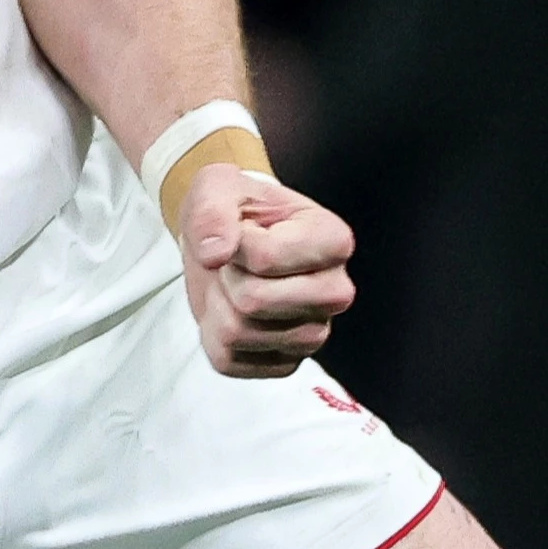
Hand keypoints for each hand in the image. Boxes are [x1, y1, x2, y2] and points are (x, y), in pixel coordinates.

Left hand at [178, 162, 353, 375]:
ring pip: (239, 333)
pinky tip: (231, 310)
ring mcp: (314, 333)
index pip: (263, 258)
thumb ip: (211, 209)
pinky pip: (229, 360)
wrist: (226, 238)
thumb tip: (214, 253)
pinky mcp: (286, 362)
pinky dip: (212, 334)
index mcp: (333, 241)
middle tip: (235, 261)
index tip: (243, 231)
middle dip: (226, 276)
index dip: (234, 243)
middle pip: (254, 301)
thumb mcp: (216, 186)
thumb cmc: (234, 208)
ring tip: (234, 282)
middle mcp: (335, 292)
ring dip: (217, 304)